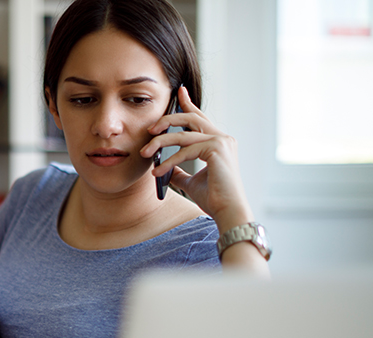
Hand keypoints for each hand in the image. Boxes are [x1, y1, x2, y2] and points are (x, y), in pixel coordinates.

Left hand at [142, 85, 253, 231]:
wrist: (227, 211)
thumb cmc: (213, 198)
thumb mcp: (190, 181)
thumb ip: (179, 171)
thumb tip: (164, 168)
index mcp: (218, 141)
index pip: (200, 118)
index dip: (188, 104)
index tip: (179, 92)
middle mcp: (223, 137)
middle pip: (190, 118)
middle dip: (166, 121)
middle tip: (149, 129)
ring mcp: (222, 142)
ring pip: (183, 134)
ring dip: (160, 143)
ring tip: (145, 154)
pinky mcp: (217, 149)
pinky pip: (185, 150)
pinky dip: (169, 161)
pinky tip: (158, 172)